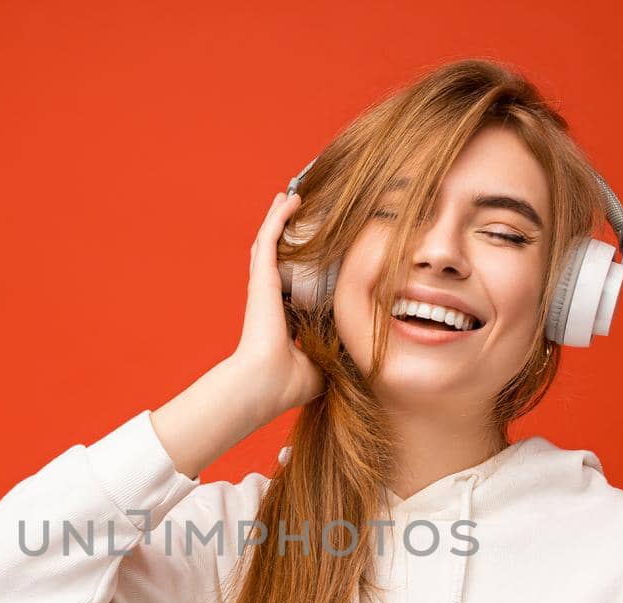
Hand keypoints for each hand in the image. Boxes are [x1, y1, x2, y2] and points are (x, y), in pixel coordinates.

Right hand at [230, 191, 325, 421]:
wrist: (263, 385)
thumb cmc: (288, 384)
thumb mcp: (322, 361)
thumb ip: (337, 349)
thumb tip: (360, 348)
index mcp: (281, 316)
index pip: (292, 283)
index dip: (302, 265)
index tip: (316, 252)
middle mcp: (270, 297)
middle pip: (277, 255)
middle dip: (286, 232)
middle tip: (296, 210)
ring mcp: (263, 286)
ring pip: (270, 241)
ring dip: (280, 216)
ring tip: (291, 196)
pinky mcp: (261, 278)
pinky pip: (269, 238)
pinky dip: (278, 217)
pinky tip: (289, 199)